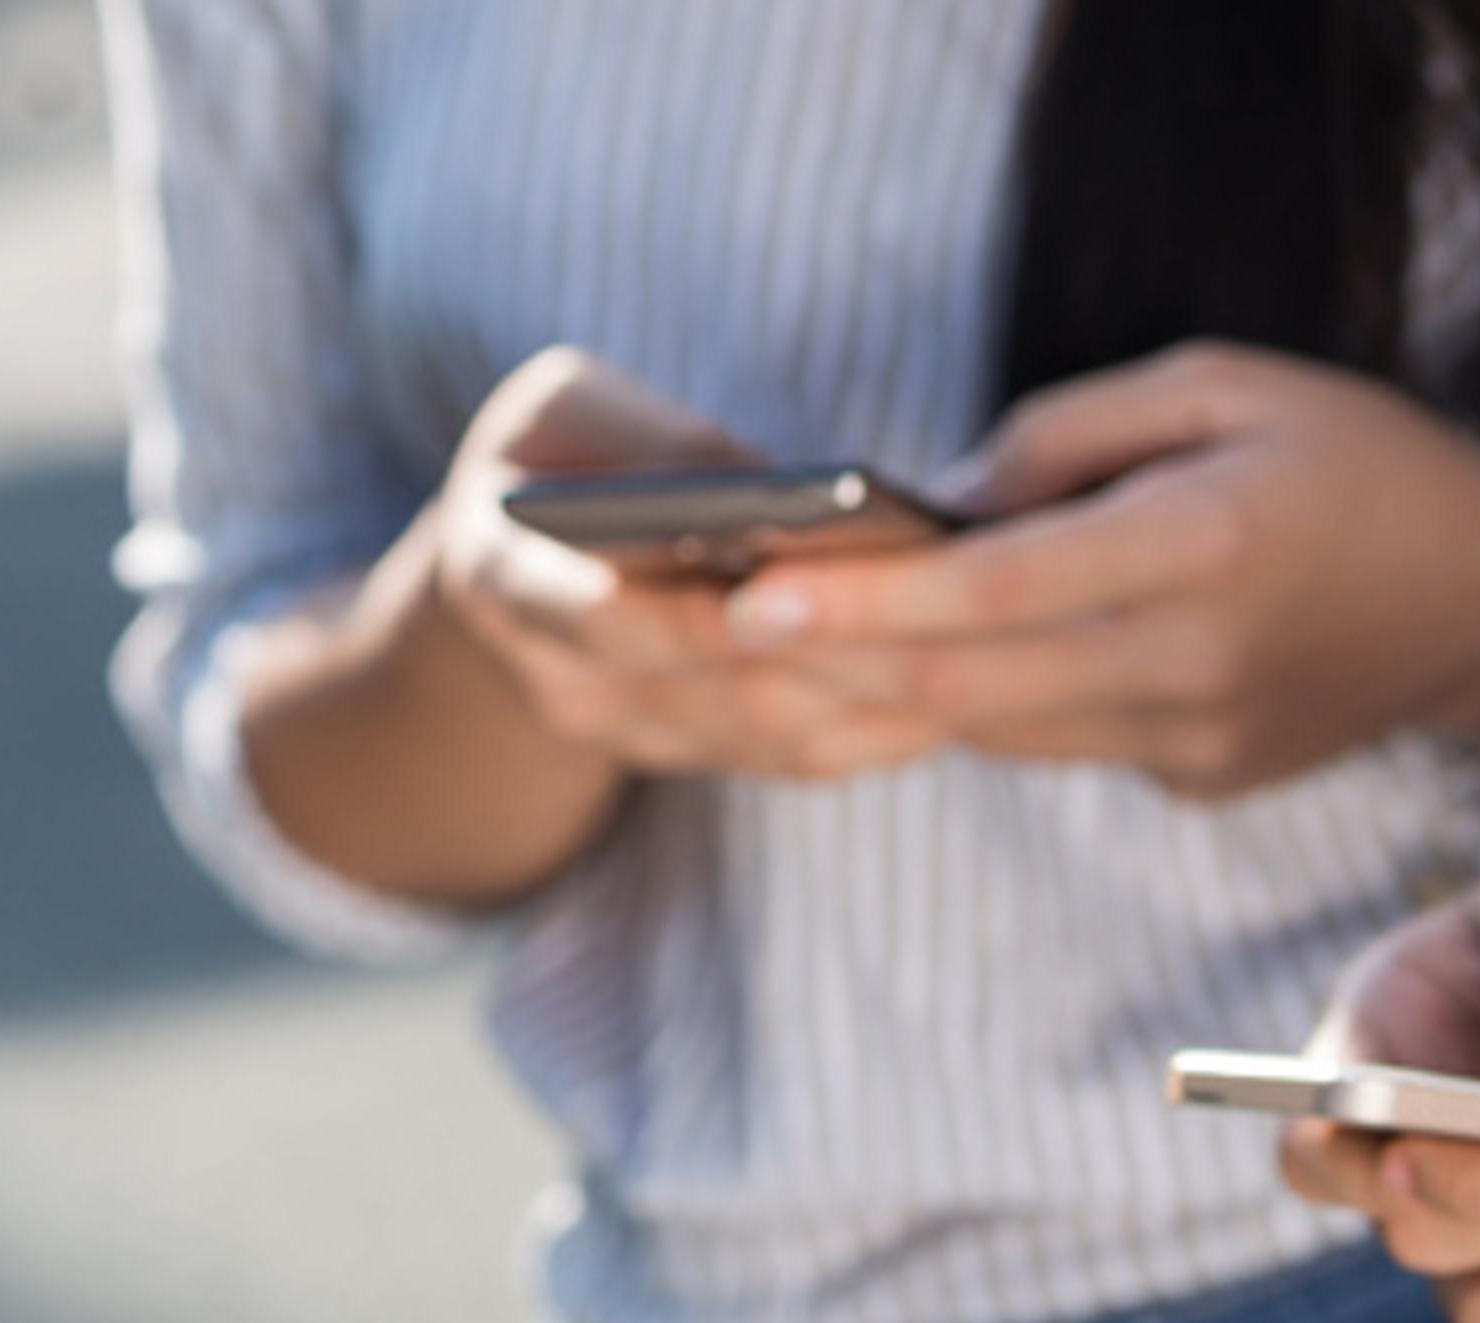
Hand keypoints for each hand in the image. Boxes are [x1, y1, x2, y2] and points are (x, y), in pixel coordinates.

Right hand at [433, 349, 953, 782]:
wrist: (528, 561)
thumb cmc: (559, 456)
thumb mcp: (564, 408)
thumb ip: (648, 436)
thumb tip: (767, 480)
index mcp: (508, 585)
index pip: (604, 621)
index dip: (695, 619)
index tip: (778, 590)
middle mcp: (572, 687)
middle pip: (720, 695)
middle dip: (831, 653)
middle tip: (932, 614)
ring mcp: (645, 739)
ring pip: (781, 738)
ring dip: (882, 692)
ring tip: (972, 641)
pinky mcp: (714, 758)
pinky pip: (813, 758)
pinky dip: (895, 722)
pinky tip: (967, 678)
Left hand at [720, 343, 1479, 796]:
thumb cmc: (1352, 458)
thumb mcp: (1219, 383)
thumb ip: (1066, 438)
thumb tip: (935, 507)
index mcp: (1201, 548)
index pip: (996, 594)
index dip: (864, 603)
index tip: (749, 593)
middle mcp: (1193, 664)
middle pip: (969, 690)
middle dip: (828, 666)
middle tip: (707, 635)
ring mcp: (1198, 740)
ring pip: (1000, 729)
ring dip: (888, 694)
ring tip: (780, 647)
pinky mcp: (1202, 779)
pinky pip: (1063, 741)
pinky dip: (988, 703)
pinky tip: (926, 668)